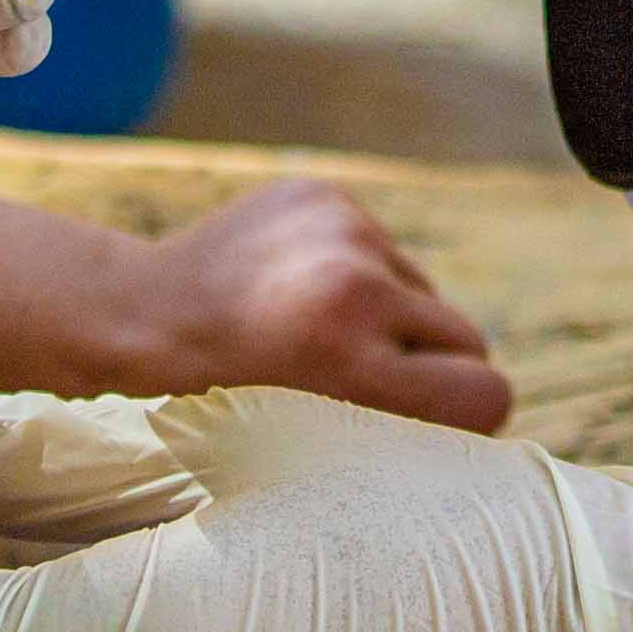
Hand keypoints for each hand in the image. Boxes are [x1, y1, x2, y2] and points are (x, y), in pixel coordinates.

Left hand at [132, 178, 510, 430]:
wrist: (145, 315)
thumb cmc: (227, 397)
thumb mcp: (315, 435)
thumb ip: (398, 422)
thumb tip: (482, 407)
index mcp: (352, 365)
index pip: (487, 391)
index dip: (471, 410)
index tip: (442, 419)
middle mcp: (358, 290)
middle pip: (469, 339)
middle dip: (436, 362)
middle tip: (383, 379)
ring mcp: (345, 234)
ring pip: (424, 290)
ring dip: (391, 313)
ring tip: (322, 331)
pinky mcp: (329, 196)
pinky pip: (383, 249)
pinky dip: (357, 270)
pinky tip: (303, 287)